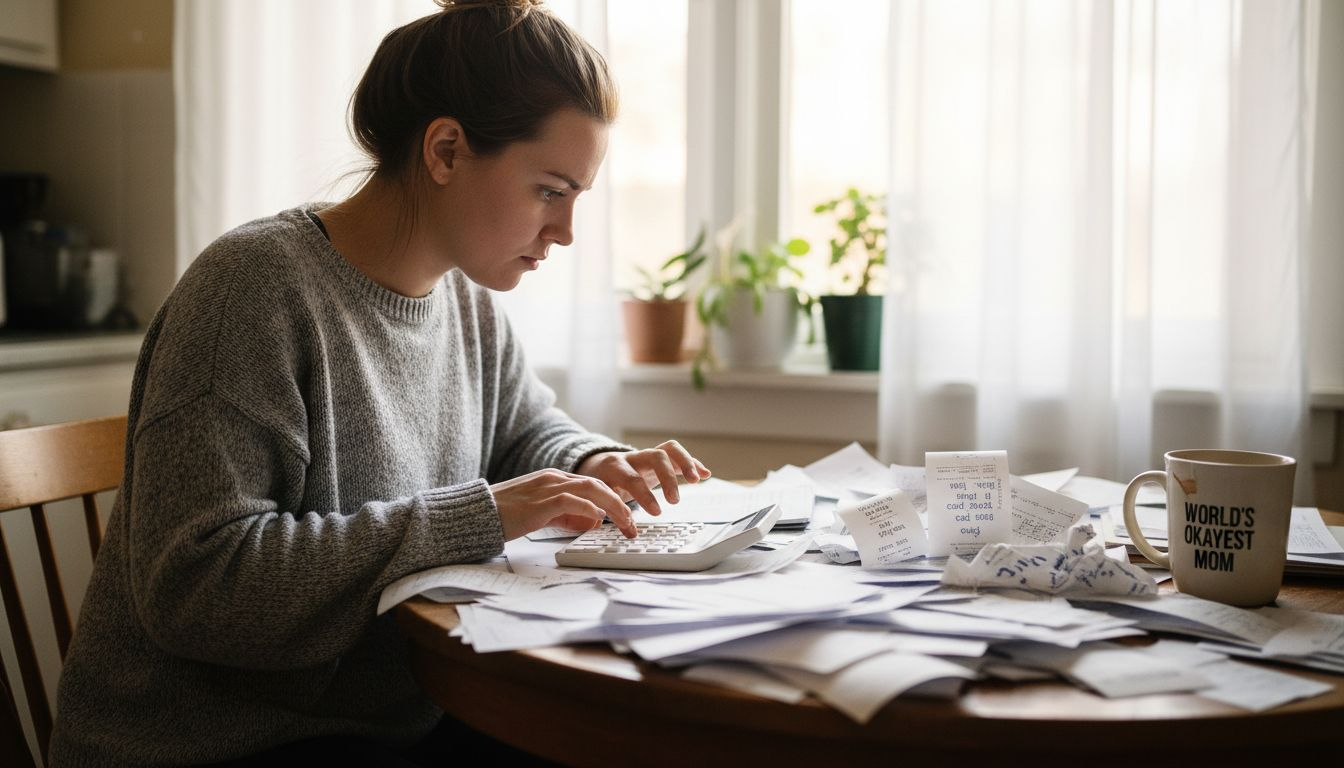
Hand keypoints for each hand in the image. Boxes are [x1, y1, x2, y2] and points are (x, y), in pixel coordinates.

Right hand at [491, 469, 636, 540]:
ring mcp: (547, 488)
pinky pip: (571, 501)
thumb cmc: (507, 515)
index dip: (613, 499)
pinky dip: (588, 509)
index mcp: (555, 479)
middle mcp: (554, 478)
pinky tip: (599, 519)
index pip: (593, 484)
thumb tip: (593, 521)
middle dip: (620, 503)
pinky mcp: (540, 502)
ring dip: (613, 507)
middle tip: (633, 524)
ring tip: (626, 523)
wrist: (479, 513)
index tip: (627, 516)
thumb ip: (568, 515)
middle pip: (598, 484)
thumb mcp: (544, 513)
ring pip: (591, 489)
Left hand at [576, 440, 711, 518]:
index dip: (645, 495)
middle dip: (668, 478)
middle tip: (674, 500)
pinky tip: (705, 474)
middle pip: (656, 457)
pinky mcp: (660, 458)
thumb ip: (616, 513)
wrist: (598, 465)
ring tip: (697, 479)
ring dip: (686, 462)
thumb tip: (631, 532)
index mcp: (616, 467)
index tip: (657, 512)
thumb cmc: (601, 483)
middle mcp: (634, 457)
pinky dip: (693, 463)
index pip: (633, 478)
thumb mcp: (602, 497)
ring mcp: (649, 455)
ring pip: (670, 449)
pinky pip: (678, 456)